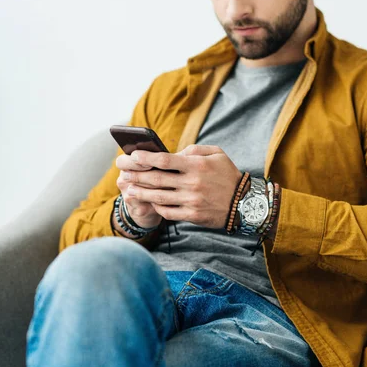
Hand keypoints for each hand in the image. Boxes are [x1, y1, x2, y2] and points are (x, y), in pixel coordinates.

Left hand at [121, 145, 242, 228]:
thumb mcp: (217, 154)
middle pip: (157, 179)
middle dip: (137, 175)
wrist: (244, 203)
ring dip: (141, 193)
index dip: (146, 158)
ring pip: (159, 197)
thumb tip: (173, 153)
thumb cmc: (228, 175)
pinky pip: (168, 212)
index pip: (165, 160)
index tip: (133, 156)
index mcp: (197, 165)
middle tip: (122, 172)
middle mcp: (192, 183)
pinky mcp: (192, 215)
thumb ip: (194, 150)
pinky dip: (156, 206)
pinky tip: (148, 201)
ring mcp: (191, 201)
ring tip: (128, 188)